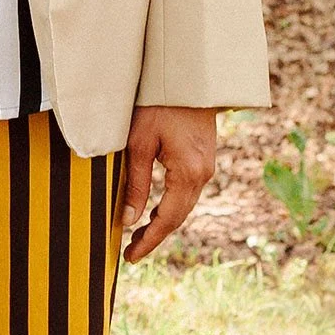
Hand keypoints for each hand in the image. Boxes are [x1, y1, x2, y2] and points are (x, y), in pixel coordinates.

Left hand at [121, 104, 218, 262]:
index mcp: (188, 172)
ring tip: (137, 236)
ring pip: (183, 205)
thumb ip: (136, 183)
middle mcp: (203, 173)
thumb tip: (129, 218)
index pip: (168, 219)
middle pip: (178, 216)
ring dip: (162, 222)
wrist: (187, 77)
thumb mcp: (139, 143)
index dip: (149, 241)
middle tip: (130, 252)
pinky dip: (170, 206)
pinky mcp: (203, 158)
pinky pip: (186, 191)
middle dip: (154, 236)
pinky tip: (153, 211)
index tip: (130, 257)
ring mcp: (206, 166)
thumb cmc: (159, 105)